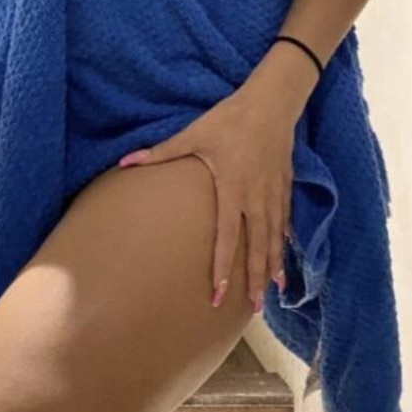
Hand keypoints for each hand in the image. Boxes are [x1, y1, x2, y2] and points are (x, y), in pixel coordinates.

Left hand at [116, 87, 297, 310]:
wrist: (271, 102)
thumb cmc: (229, 119)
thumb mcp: (193, 135)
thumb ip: (160, 153)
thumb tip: (125, 162)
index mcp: (233, 189)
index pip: (227, 238)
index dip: (221, 268)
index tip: (217, 294)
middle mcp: (257, 198)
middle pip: (257, 247)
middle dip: (255, 280)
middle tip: (253, 309)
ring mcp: (274, 193)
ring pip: (276, 238)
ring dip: (274, 266)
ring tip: (274, 292)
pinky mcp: (285, 184)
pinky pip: (286, 220)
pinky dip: (285, 241)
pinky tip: (286, 256)